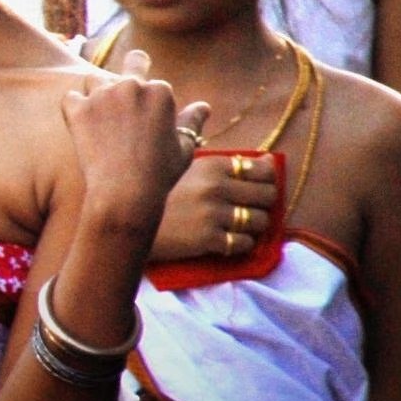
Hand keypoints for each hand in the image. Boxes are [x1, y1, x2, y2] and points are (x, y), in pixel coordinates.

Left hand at [63, 49, 207, 236]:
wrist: (126, 194)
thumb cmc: (159, 175)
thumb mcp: (184, 148)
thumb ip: (192, 122)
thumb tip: (204, 107)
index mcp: (160, 91)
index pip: (155, 83)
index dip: (152, 100)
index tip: (147, 121)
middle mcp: (131, 85)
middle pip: (132, 62)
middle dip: (131, 71)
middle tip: (126, 93)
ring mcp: (102, 95)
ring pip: (96, 79)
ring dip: (98, 92)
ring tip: (101, 119)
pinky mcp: (78, 109)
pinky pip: (70, 98)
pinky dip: (74, 109)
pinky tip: (81, 126)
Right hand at [153, 152, 278, 260]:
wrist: (131, 218)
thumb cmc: (164, 189)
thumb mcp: (191, 163)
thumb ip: (231, 161)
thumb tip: (270, 157)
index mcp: (214, 164)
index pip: (264, 170)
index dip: (268, 180)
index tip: (258, 187)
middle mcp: (217, 186)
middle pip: (268, 195)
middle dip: (264, 203)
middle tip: (251, 208)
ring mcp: (214, 214)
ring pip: (261, 221)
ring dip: (254, 226)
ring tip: (238, 225)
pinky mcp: (209, 239)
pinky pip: (245, 244)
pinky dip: (241, 244)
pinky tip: (227, 239)